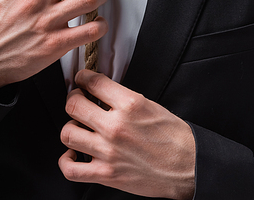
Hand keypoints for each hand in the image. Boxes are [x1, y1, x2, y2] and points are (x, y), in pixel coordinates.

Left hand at [59, 70, 195, 198]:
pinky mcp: (106, 174)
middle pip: (74, 105)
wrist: (188, 167)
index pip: (93, 81)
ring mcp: (109, 152)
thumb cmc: (173, 136)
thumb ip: (122, 97)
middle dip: (73, 99)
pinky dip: (66, 161)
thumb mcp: (149, 104)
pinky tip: (74, 154)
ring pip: (68, 133)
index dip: (82, 77)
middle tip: (77, 100)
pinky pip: (71, 169)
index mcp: (129, 104)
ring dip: (70, 128)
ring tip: (78, 127)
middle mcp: (115, 126)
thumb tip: (100, 91)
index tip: (81, 79)